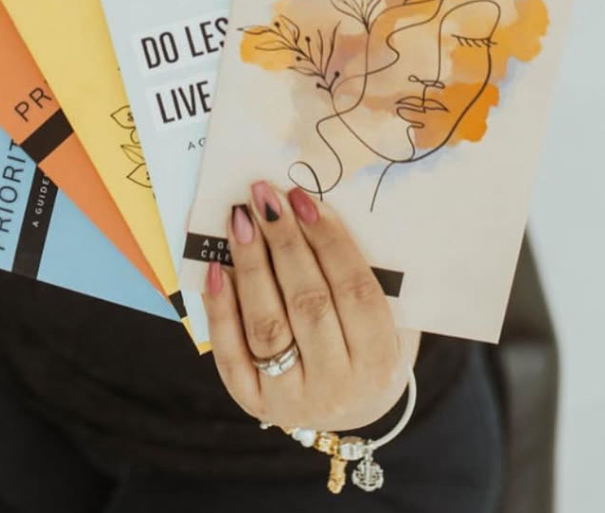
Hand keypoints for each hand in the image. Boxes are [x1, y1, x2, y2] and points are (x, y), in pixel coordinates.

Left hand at [203, 182, 415, 431]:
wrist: (348, 407)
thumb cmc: (365, 343)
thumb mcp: (388, 317)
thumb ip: (364, 274)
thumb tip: (315, 210)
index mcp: (381, 361)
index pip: (356, 291)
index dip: (330, 241)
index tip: (303, 199)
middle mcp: (338, 385)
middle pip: (309, 304)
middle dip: (284, 243)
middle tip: (264, 197)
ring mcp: (293, 398)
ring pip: (267, 326)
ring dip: (251, 266)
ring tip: (240, 220)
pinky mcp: (253, 401)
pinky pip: (231, 352)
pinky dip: (221, 307)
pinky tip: (216, 267)